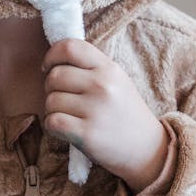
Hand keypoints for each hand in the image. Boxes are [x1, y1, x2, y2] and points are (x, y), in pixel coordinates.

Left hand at [41, 39, 170, 192]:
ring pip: (50, 101)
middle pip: (55, 76)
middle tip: (63, 99)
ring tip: (69, 116)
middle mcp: (102, 85)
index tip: (49, 68)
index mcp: (109, 68)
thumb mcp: (117, 81)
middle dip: (51, 88)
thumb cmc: (125, 113)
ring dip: (53, 110)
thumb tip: (54, 61)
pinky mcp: (87, 134)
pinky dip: (53, 126)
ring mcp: (95, 110)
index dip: (52, 56)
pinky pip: (52, 122)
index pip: (69, 47)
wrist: (147, 149)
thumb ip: (90, 67)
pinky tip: (65, 129)